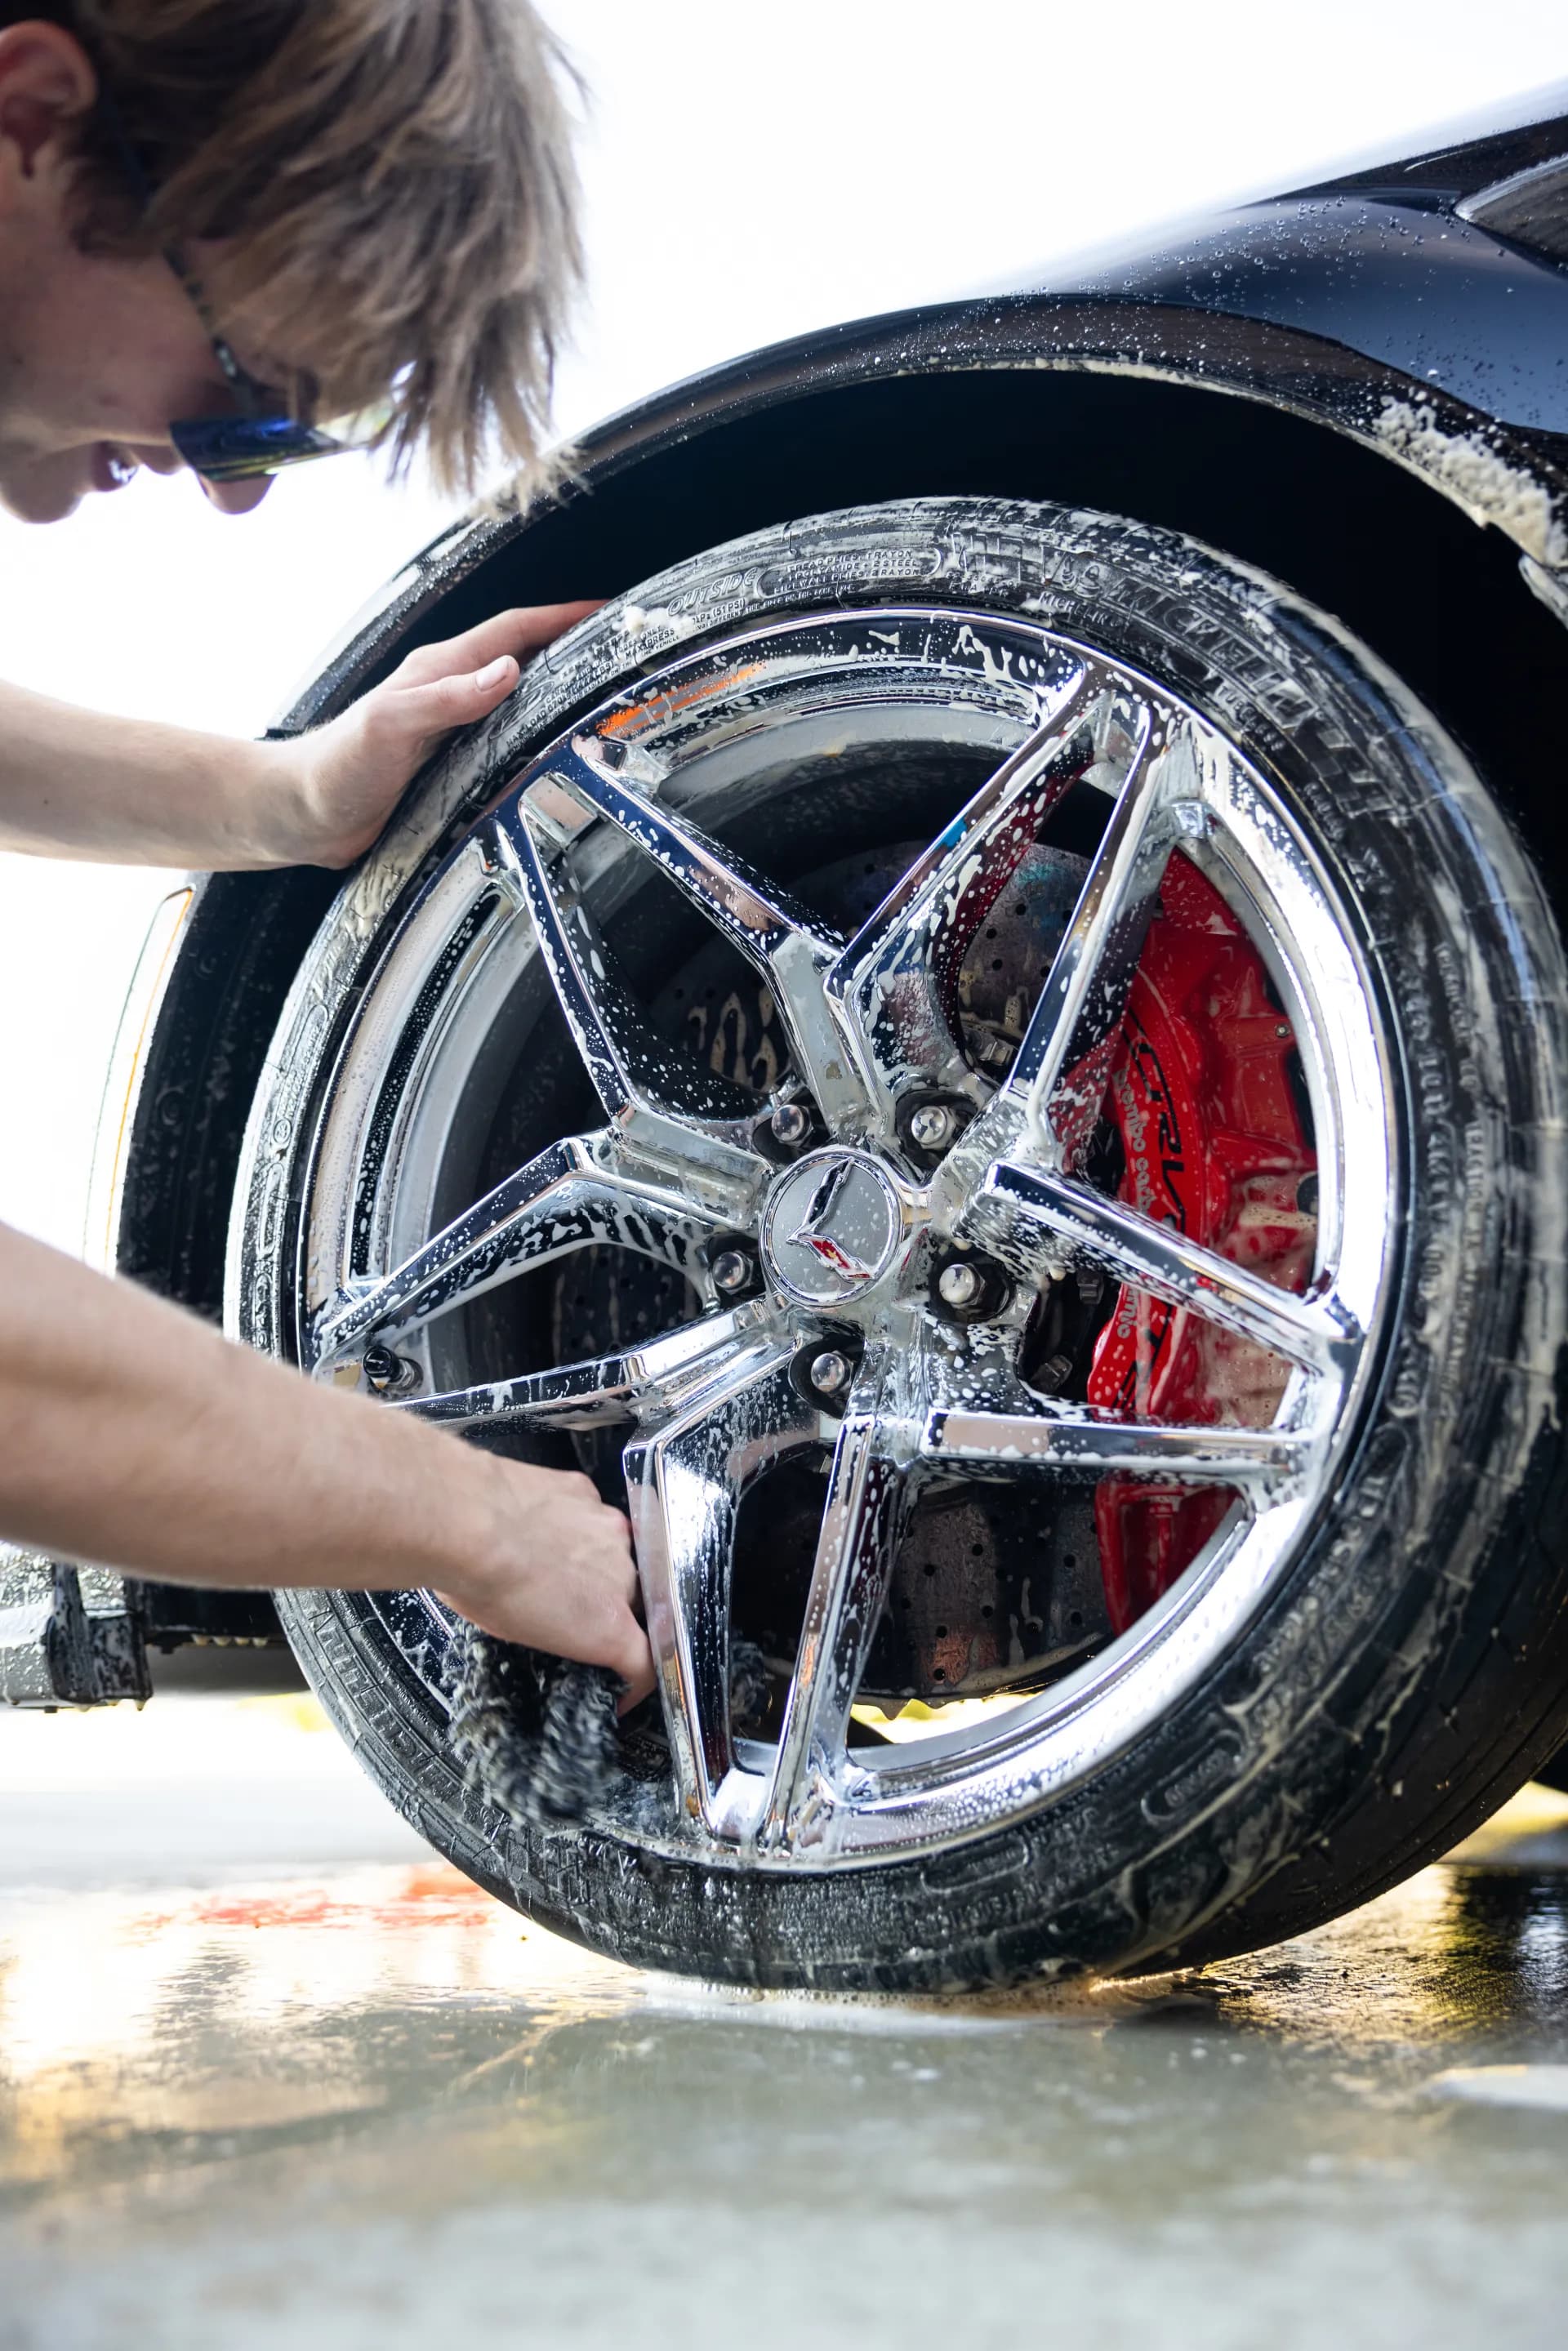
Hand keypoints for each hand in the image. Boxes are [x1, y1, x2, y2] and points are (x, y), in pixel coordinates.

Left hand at [277, 603, 601, 867]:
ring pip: (520, 705)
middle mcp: (451, 695)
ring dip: (560, 698)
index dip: (562, 617)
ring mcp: (452, 731)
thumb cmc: (336, 768)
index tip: (609, 611)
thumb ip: (446, 698)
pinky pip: (506, 745)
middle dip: (574, 651)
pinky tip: (557, 760)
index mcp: (440, 671)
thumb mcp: (391, 726)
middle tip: (622, 657)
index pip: (513, 631)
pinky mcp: (450, 767)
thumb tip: (507, 670)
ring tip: (606, 706)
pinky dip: (537, 743)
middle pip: (525, 661)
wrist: (300, 817)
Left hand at [437, 1460, 654, 1708]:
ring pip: (614, 1552)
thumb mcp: (518, 1634)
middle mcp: (623, 1575)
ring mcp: (609, 1528)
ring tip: (546, 1559)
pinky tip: (539, 1524)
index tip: (623, 1683)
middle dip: (608, 1607)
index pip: (647, 1660)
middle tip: (567, 1607)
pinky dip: (573, 1524)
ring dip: (592, 1562)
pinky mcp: (587, 1493)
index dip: (636, 1679)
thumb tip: (560, 1622)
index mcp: (608, 1626)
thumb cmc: (480, 1585)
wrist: (464, 1521)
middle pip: (632, 1599)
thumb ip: (560, 1632)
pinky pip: (590, 1514)